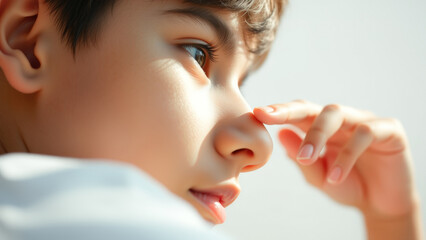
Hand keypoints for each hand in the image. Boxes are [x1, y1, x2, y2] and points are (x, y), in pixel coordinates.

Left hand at [253, 100, 418, 217]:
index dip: (279, 110)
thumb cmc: (346, 185)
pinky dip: (347, 155)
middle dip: (293, 115)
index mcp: (322, 128)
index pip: (299, 113)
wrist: (380, 204)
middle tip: (275, 126)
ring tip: (306, 160)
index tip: (257, 113)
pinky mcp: (389, 130)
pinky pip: (366, 133)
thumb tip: (280, 134)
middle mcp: (342, 121)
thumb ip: (301, 157)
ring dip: (317, 136)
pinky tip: (335, 176)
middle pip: (315, 109)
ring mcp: (365, 122)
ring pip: (337, 114)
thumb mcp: (318, 176)